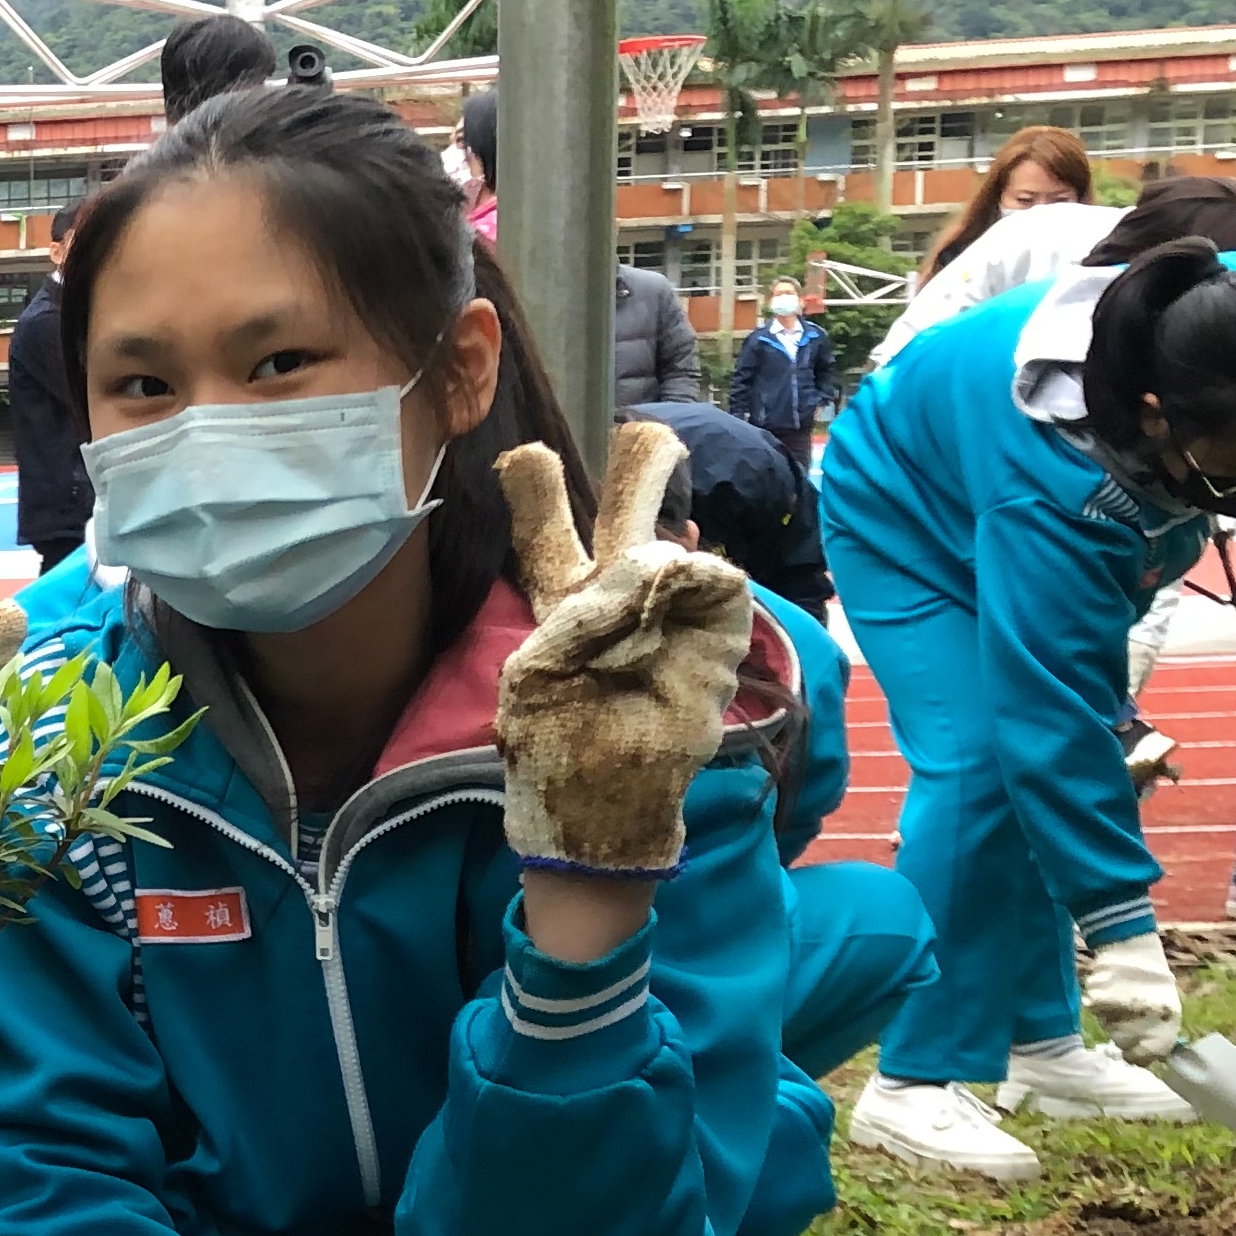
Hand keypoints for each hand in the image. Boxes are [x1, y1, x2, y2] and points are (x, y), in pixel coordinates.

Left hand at [495, 420, 753, 878]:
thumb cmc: (555, 748)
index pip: (545, 535)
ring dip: (664, 511)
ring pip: (672, 537)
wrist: (605, 805)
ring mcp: (666, 610)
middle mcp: (612, 598)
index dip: (537, 493)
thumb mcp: (535, 679)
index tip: (522, 457)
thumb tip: (656, 558)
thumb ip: (578, 616)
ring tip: (654, 494)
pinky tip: (677, 577)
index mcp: (559, 605)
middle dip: (639, 467)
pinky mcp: (713, 630)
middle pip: (622, 513)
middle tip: (645, 431)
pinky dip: (695, 575)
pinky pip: (712, 580)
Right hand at [1082, 932, 1181, 1062]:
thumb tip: (1147, 1058)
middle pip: (1125, 1043)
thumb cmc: (1152, 979)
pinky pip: (1096, 1012)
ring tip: (1119, 1002)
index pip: (1149, 1053)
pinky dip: (1098, 1007)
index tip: (1134, 1053)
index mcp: (1168, 1018)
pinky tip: (1108, 994)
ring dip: (1111, 1021)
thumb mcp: (1166, 1005)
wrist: (1131, 947)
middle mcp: (1145, 1016)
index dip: (1140, 1056)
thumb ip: (1158, 1031)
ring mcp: (1121, 1009)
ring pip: (1109, 1029)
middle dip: (1124, 1037)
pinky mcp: (1100, 999)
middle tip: (1126, 1021)